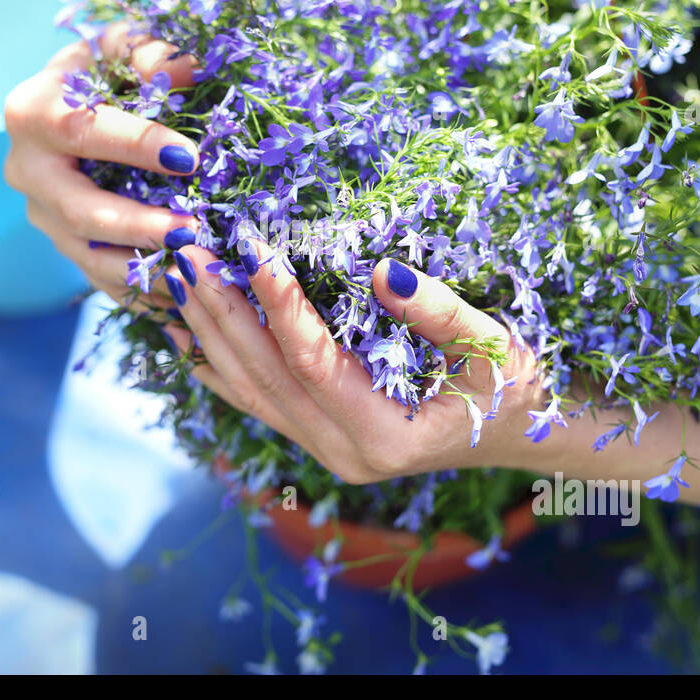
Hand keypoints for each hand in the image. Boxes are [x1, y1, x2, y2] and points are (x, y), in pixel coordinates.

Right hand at [3, 22, 200, 307]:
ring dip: (144, 267)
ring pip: (89, 256)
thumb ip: (145, 50)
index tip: (188, 157)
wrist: (69, 109)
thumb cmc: (102, 70)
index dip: (136, 146)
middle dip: (137, 225)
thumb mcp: (117, 47)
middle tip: (190, 231)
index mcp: (33, 113)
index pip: (83, 132)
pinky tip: (185, 292)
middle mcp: (26, 171)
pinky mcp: (63, 246)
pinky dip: (143, 290)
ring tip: (195, 268)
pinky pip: (102, 279)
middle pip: (80, 210)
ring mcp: (42, 216)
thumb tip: (185, 69)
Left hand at [162, 240, 542, 483]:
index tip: (253, 245)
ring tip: (177, 275)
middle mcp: (343, 453)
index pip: (314, 362)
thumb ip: (439, 313)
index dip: (280, 304)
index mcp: (386, 436)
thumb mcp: (495, 347)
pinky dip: (216, 362)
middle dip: (222, 310)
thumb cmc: (516, 387)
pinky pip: (254, 400)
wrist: (521, 433)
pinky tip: (183, 329)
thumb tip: (381, 270)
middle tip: (188, 250)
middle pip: (265, 377)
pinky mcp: (318, 437)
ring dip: (209, 330)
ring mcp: (325, 450)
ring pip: (249, 390)